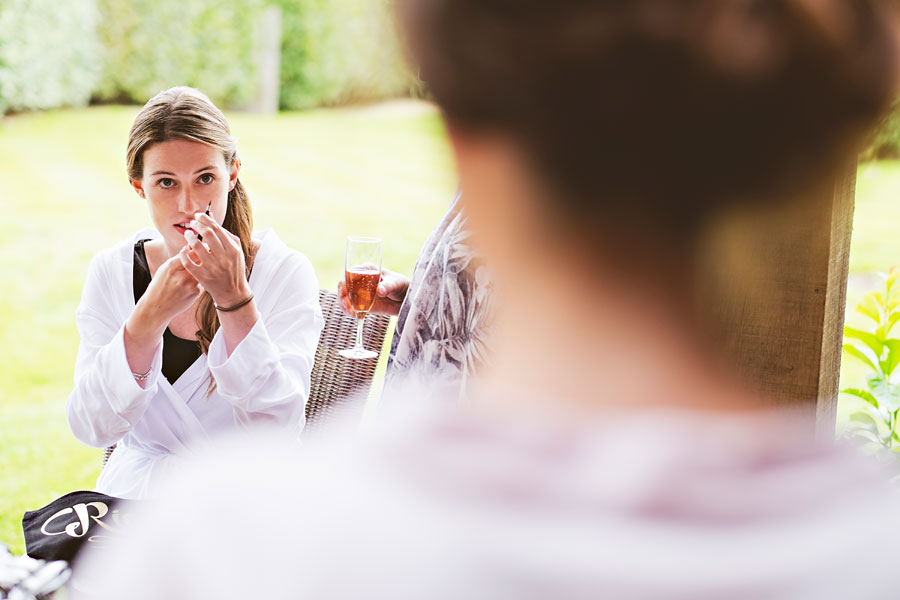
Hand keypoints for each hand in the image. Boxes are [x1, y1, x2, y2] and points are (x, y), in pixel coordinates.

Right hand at [125, 253, 201, 380]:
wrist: (157, 307)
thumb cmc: (160, 285)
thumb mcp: (164, 269)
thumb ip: (178, 259)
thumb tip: (191, 247)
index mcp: (172, 266)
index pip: (191, 252)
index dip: (199, 248)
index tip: (203, 246)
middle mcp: (183, 275)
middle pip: (200, 261)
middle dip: (204, 257)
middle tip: (207, 255)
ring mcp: (190, 286)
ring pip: (203, 272)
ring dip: (203, 270)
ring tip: (194, 272)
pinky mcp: (196, 294)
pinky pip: (201, 283)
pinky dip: (199, 282)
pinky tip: (191, 285)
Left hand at [180, 212, 250, 307]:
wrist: (233, 293)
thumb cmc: (234, 269)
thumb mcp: (236, 252)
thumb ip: (226, 235)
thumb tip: (212, 217)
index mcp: (233, 250)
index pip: (217, 228)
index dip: (206, 219)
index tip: (199, 216)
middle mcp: (223, 258)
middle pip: (207, 234)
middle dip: (197, 225)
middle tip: (192, 223)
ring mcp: (212, 268)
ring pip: (196, 246)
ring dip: (189, 237)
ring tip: (187, 234)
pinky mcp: (203, 277)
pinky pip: (188, 262)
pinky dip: (184, 254)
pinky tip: (184, 250)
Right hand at [338, 267, 409, 316]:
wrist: (405, 299)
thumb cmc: (401, 285)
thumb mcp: (396, 284)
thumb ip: (388, 286)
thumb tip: (379, 290)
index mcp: (367, 270)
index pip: (350, 272)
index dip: (344, 281)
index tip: (345, 291)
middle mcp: (360, 280)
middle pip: (343, 285)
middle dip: (342, 295)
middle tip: (348, 305)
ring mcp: (359, 292)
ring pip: (344, 297)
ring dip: (344, 305)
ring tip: (351, 312)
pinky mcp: (361, 303)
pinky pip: (350, 307)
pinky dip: (348, 311)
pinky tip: (354, 315)